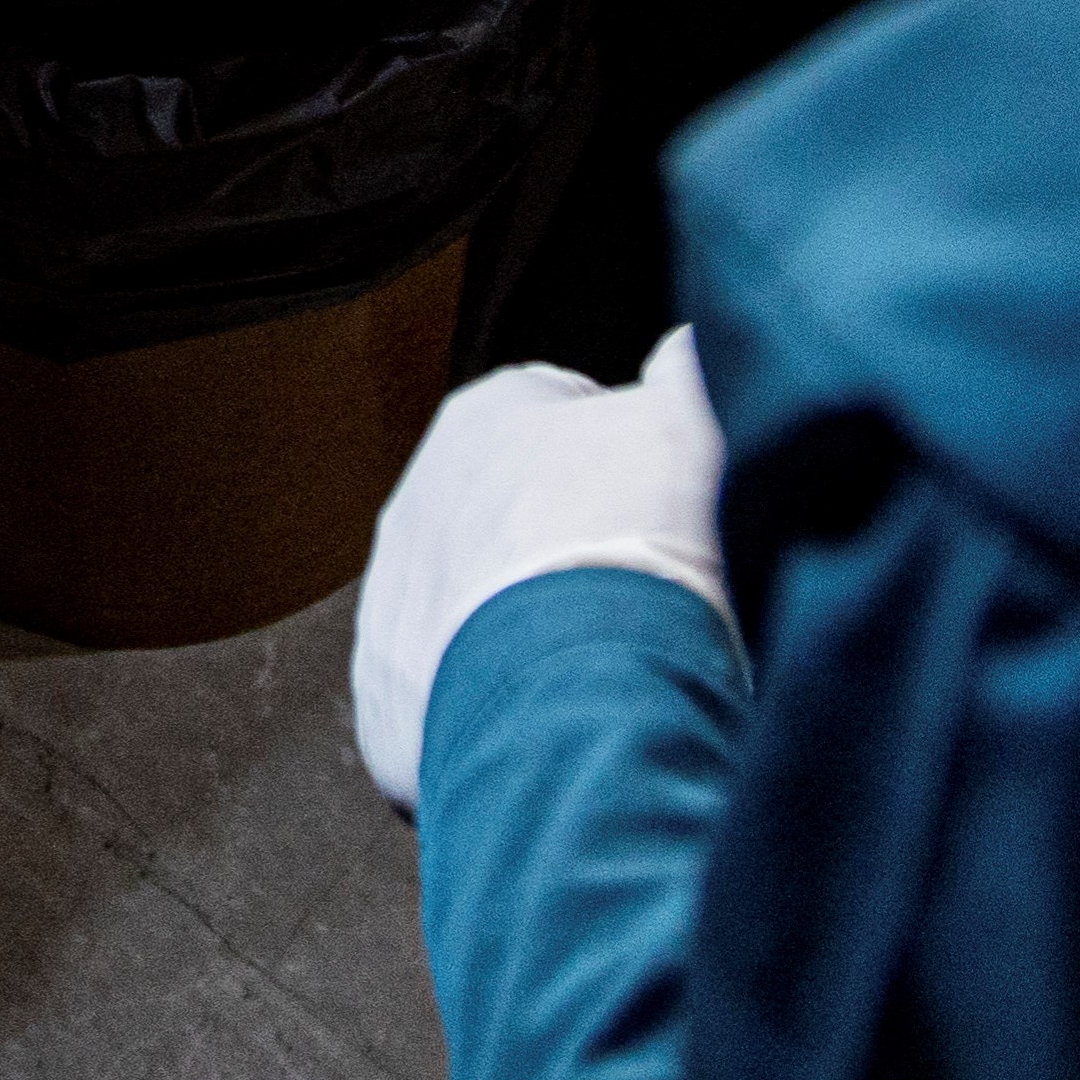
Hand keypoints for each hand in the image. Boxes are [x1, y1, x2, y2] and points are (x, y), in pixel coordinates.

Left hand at [349, 331, 731, 814]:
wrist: (580, 686)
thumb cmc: (637, 541)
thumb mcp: (690, 420)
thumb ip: (685, 373)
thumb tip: (683, 352)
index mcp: (482, 418)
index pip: (553, 415)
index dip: (622, 458)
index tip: (665, 503)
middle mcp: (415, 506)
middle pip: (508, 522)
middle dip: (568, 551)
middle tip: (641, 593)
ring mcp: (391, 612)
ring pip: (474, 617)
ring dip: (530, 638)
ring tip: (606, 672)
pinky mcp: (389, 711)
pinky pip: (452, 709)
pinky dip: (504, 719)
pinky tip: (559, 728)